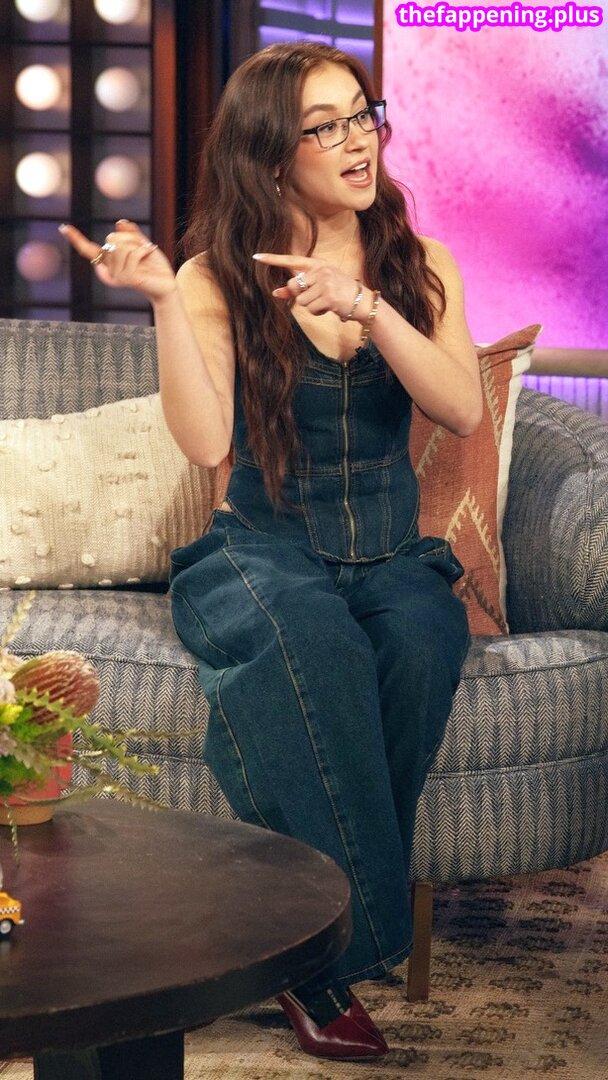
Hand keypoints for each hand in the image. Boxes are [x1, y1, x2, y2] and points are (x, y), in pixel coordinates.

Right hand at [59, 220, 176, 304]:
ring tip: (146, 255)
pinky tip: (149, 257)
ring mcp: (116, 276)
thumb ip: (131, 235)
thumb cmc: (154, 267)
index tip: (64, 228)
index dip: (76, 238)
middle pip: (112, 239)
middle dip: (130, 239)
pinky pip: (133, 253)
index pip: (88, 250)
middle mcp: (107, 271)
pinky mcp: (127, 278)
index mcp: (107, 264)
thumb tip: (119, 223)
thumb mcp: (142, 246)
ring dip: (138, 245)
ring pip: (122, 245)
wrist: (166, 285)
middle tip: (142, 250)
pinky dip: (144, 250)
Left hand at [253, 252, 366, 320]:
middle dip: (301, 295)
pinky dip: (318, 312)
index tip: (256, 257)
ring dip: (311, 306)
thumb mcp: (319, 286)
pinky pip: (311, 309)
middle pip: (293, 285)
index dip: (273, 259)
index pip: (291, 260)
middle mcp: (320, 270)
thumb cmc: (338, 292)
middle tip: (318, 296)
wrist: (361, 301)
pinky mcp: (328, 297)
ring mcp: (325, 283)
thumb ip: (297, 288)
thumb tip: (275, 292)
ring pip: (301, 301)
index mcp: (317, 264)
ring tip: (326, 301)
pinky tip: (330, 307)